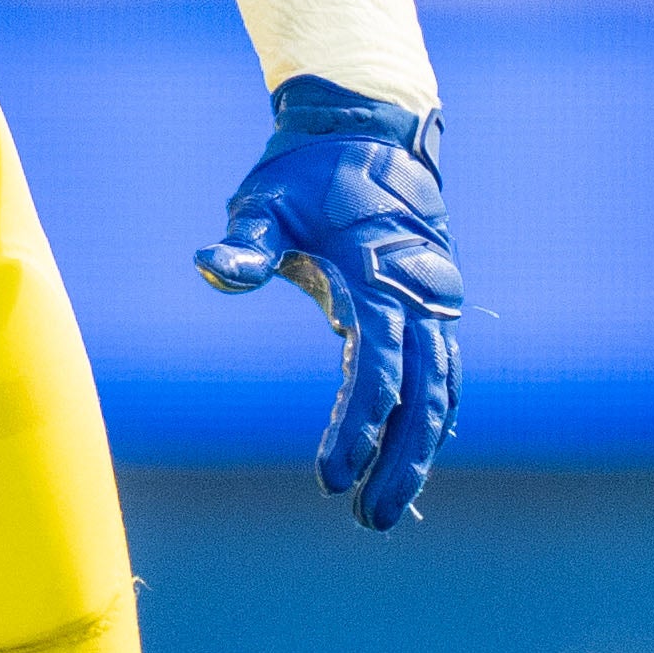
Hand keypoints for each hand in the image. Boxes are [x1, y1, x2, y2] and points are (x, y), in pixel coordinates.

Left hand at [197, 77, 463, 529]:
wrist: (366, 133)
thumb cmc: (305, 174)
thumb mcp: (264, 202)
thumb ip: (246, 244)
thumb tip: (210, 269)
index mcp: (378, 279)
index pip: (374, 371)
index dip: (357, 428)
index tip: (329, 480)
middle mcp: (419, 299)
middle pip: (421, 397)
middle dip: (400, 462)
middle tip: (368, 520)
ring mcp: (434, 305)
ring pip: (441, 392)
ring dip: (420, 450)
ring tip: (388, 509)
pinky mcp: (433, 308)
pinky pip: (443, 374)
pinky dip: (433, 418)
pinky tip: (413, 458)